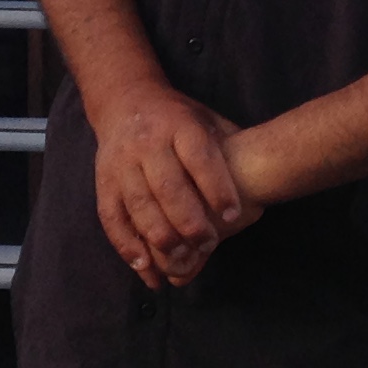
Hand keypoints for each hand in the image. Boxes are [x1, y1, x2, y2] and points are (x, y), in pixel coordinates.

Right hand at [89, 85, 253, 286]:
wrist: (124, 101)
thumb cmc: (178, 119)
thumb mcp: (207, 120)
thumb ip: (229, 147)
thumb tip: (263, 176)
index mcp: (179, 125)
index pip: (199, 157)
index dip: (216, 186)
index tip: (232, 215)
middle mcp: (147, 143)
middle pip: (167, 185)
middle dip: (188, 219)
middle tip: (207, 244)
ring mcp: (121, 163)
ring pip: (139, 204)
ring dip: (159, 236)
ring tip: (180, 261)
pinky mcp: (103, 182)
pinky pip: (112, 217)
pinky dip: (127, 245)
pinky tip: (145, 267)